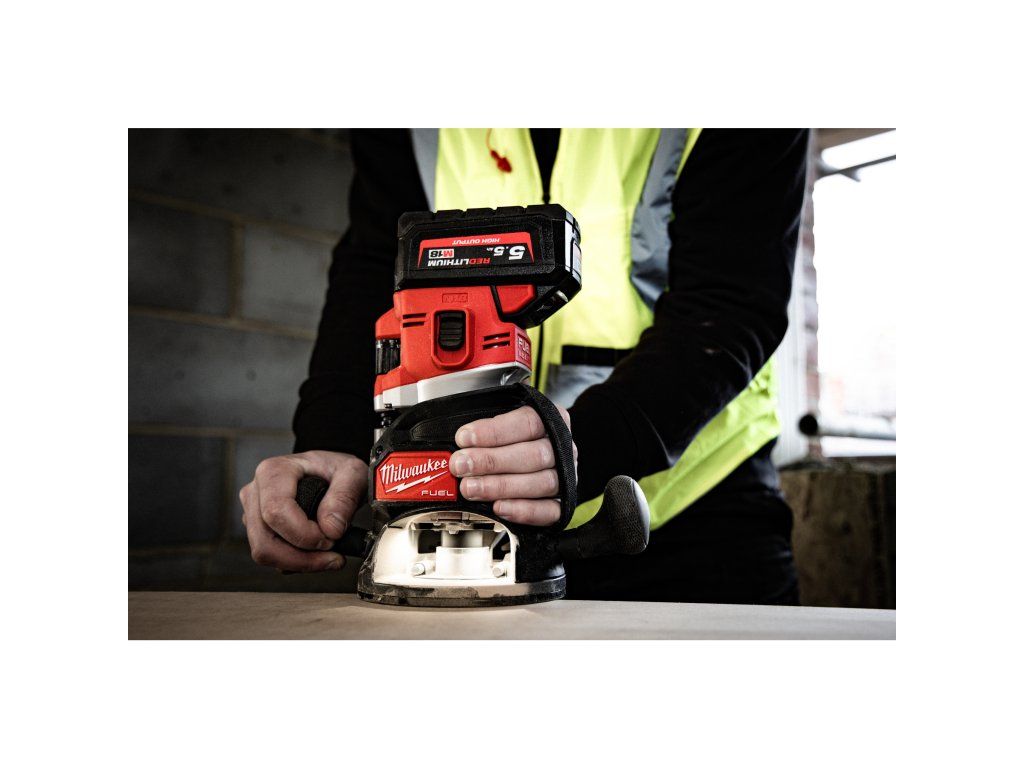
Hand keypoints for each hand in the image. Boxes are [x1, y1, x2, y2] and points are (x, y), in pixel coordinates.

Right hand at [239, 450, 367, 571]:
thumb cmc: (336, 470)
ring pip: (264, 554)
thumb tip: (330, 529)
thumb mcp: (353, 473)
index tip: (331, 539)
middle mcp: (256, 492)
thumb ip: (345, 497)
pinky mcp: (258, 530)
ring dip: (300, 563)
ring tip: (329, 556)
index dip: (304, 534)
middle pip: (265, 542)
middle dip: (302, 558)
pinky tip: (316, 553)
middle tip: (333, 556)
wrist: (329, 473)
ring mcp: (253, 513)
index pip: (276, 512)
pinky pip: (271, 557)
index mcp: (273, 471)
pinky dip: (296, 563)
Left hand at [449, 405, 575, 525]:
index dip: (494, 432)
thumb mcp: (496, 426)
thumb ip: (483, 432)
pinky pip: (549, 511)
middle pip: (534, 454)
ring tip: (471, 488)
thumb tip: (456, 441)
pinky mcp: (562, 504)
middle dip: (492, 461)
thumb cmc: (508, 442)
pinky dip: (524, 510)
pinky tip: (499, 507)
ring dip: (501, 486)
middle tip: (461, 466)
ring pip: (541, 482)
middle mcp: (562, 447)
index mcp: (550, 420)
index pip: (527, 422)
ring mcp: (565, 477)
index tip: (464, 438)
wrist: (524, 461)